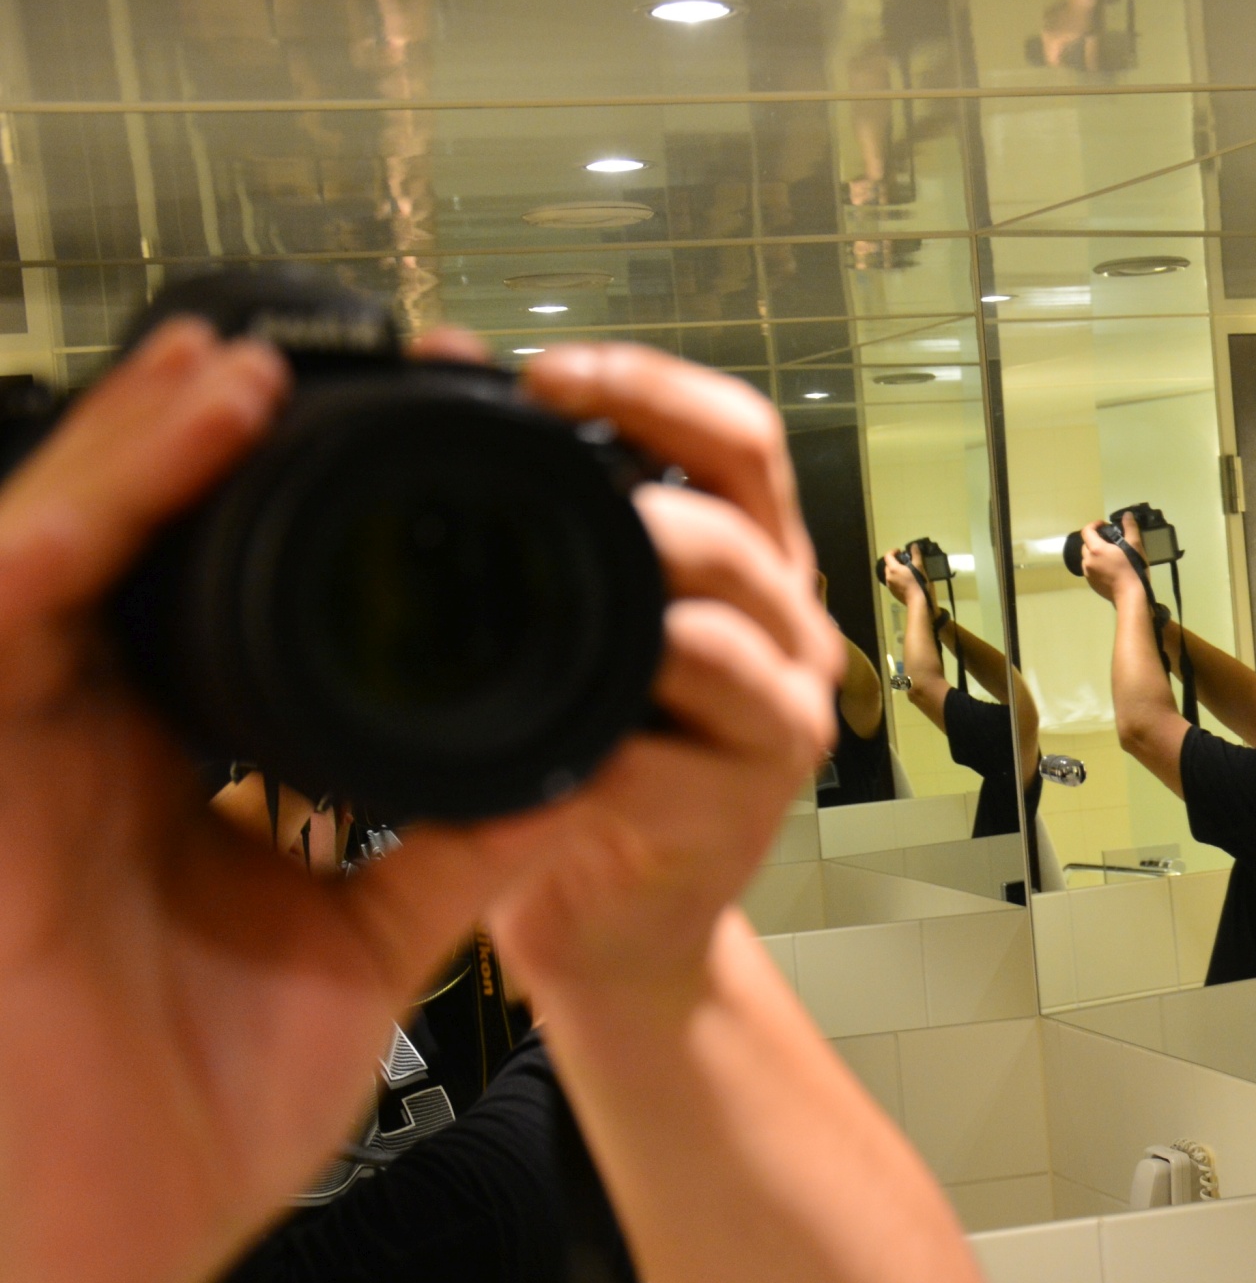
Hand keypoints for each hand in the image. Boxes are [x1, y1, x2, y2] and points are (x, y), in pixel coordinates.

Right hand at [0, 322, 525, 1282]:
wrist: (117, 1245)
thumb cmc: (203, 1108)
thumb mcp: (361, 944)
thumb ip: (449, 841)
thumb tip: (575, 753)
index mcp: (165, 761)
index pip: (218, 593)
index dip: (285, 509)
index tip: (400, 443)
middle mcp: (81, 736)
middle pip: (133, 545)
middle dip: (210, 445)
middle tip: (320, 363)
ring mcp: (17, 748)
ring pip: (57, 541)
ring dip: (148, 445)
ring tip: (246, 366)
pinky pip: (7, 606)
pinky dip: (85, 514)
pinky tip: (164, 446)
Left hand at [461, 343, 842, 1012]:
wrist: (615, 920)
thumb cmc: (590, 755)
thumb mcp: (578, 620)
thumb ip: (543, 509)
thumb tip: (442, 362)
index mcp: (752, 561)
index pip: (742, 438)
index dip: (656, 388)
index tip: (547, 374)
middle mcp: (788, 631)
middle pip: (741, 531)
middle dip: (639, 503)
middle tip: (530, 483)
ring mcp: (777, 725)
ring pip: (723, 640)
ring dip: (637, 613)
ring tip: (549, 593)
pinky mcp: (738, 814)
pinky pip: (670, 764)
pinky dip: (599, 746)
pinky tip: (535, 733)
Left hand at [880, 550, 925, 605]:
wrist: (916, 600)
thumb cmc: (917, 582)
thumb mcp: (918, 566)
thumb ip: (916, 554)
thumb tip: (914, 545)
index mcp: (893, 568)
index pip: (887, 556)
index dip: (893, 551)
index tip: (900, 551)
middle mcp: (888, 576)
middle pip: (888, 565)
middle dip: (894, 561)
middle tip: (904, 561)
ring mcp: (889, 585)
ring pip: (889, 573)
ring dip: (895, 570)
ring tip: (905, 571)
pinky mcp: (892, 591)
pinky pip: (891, 581)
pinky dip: (896, 578)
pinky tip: (904, 580)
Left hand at [1075, 522, 1143, 604]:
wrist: (1130, 596)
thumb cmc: (1133, 569)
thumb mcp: (1135, 546)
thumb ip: (1130, 528)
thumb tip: (1127, 515)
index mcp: (1096, 549)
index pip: (1086, 531)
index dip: (1094, 525)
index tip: (1104, 525)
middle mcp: (1088, 561)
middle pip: (1086, 545)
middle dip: (1095, 539)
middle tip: (1110, 541)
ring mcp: (1088, 574)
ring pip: (1087, 558)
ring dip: (1095, 553)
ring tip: (1109, 555)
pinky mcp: (1091, 584)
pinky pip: (1090, 570)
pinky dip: (1096, 565)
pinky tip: (1109, 568)